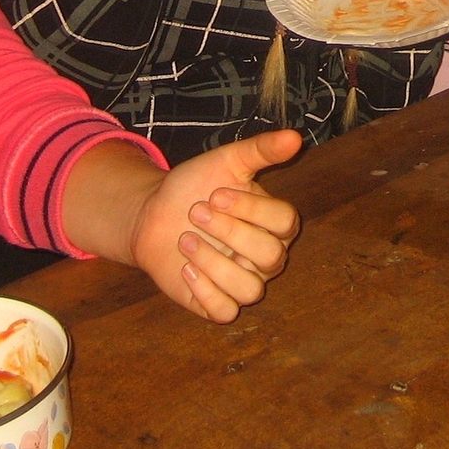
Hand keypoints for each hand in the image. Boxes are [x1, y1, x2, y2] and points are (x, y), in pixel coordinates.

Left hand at [128, 130, 303, 321]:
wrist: (154, 214)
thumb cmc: (195, 187)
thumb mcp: (226, 161)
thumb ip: (261, 150)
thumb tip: (294, 136)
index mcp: (275, 223)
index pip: (284, 221)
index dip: (251, 209)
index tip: (215, 194)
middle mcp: (266, 256)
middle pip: (270, 256)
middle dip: (229, 232)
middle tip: (195, 212)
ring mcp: (243, 282)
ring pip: (250, 289)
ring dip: (214, 263)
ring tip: (186, 240)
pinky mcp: (217, 303)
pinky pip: (226, 312)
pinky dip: (206, 292)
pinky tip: (186, 268)